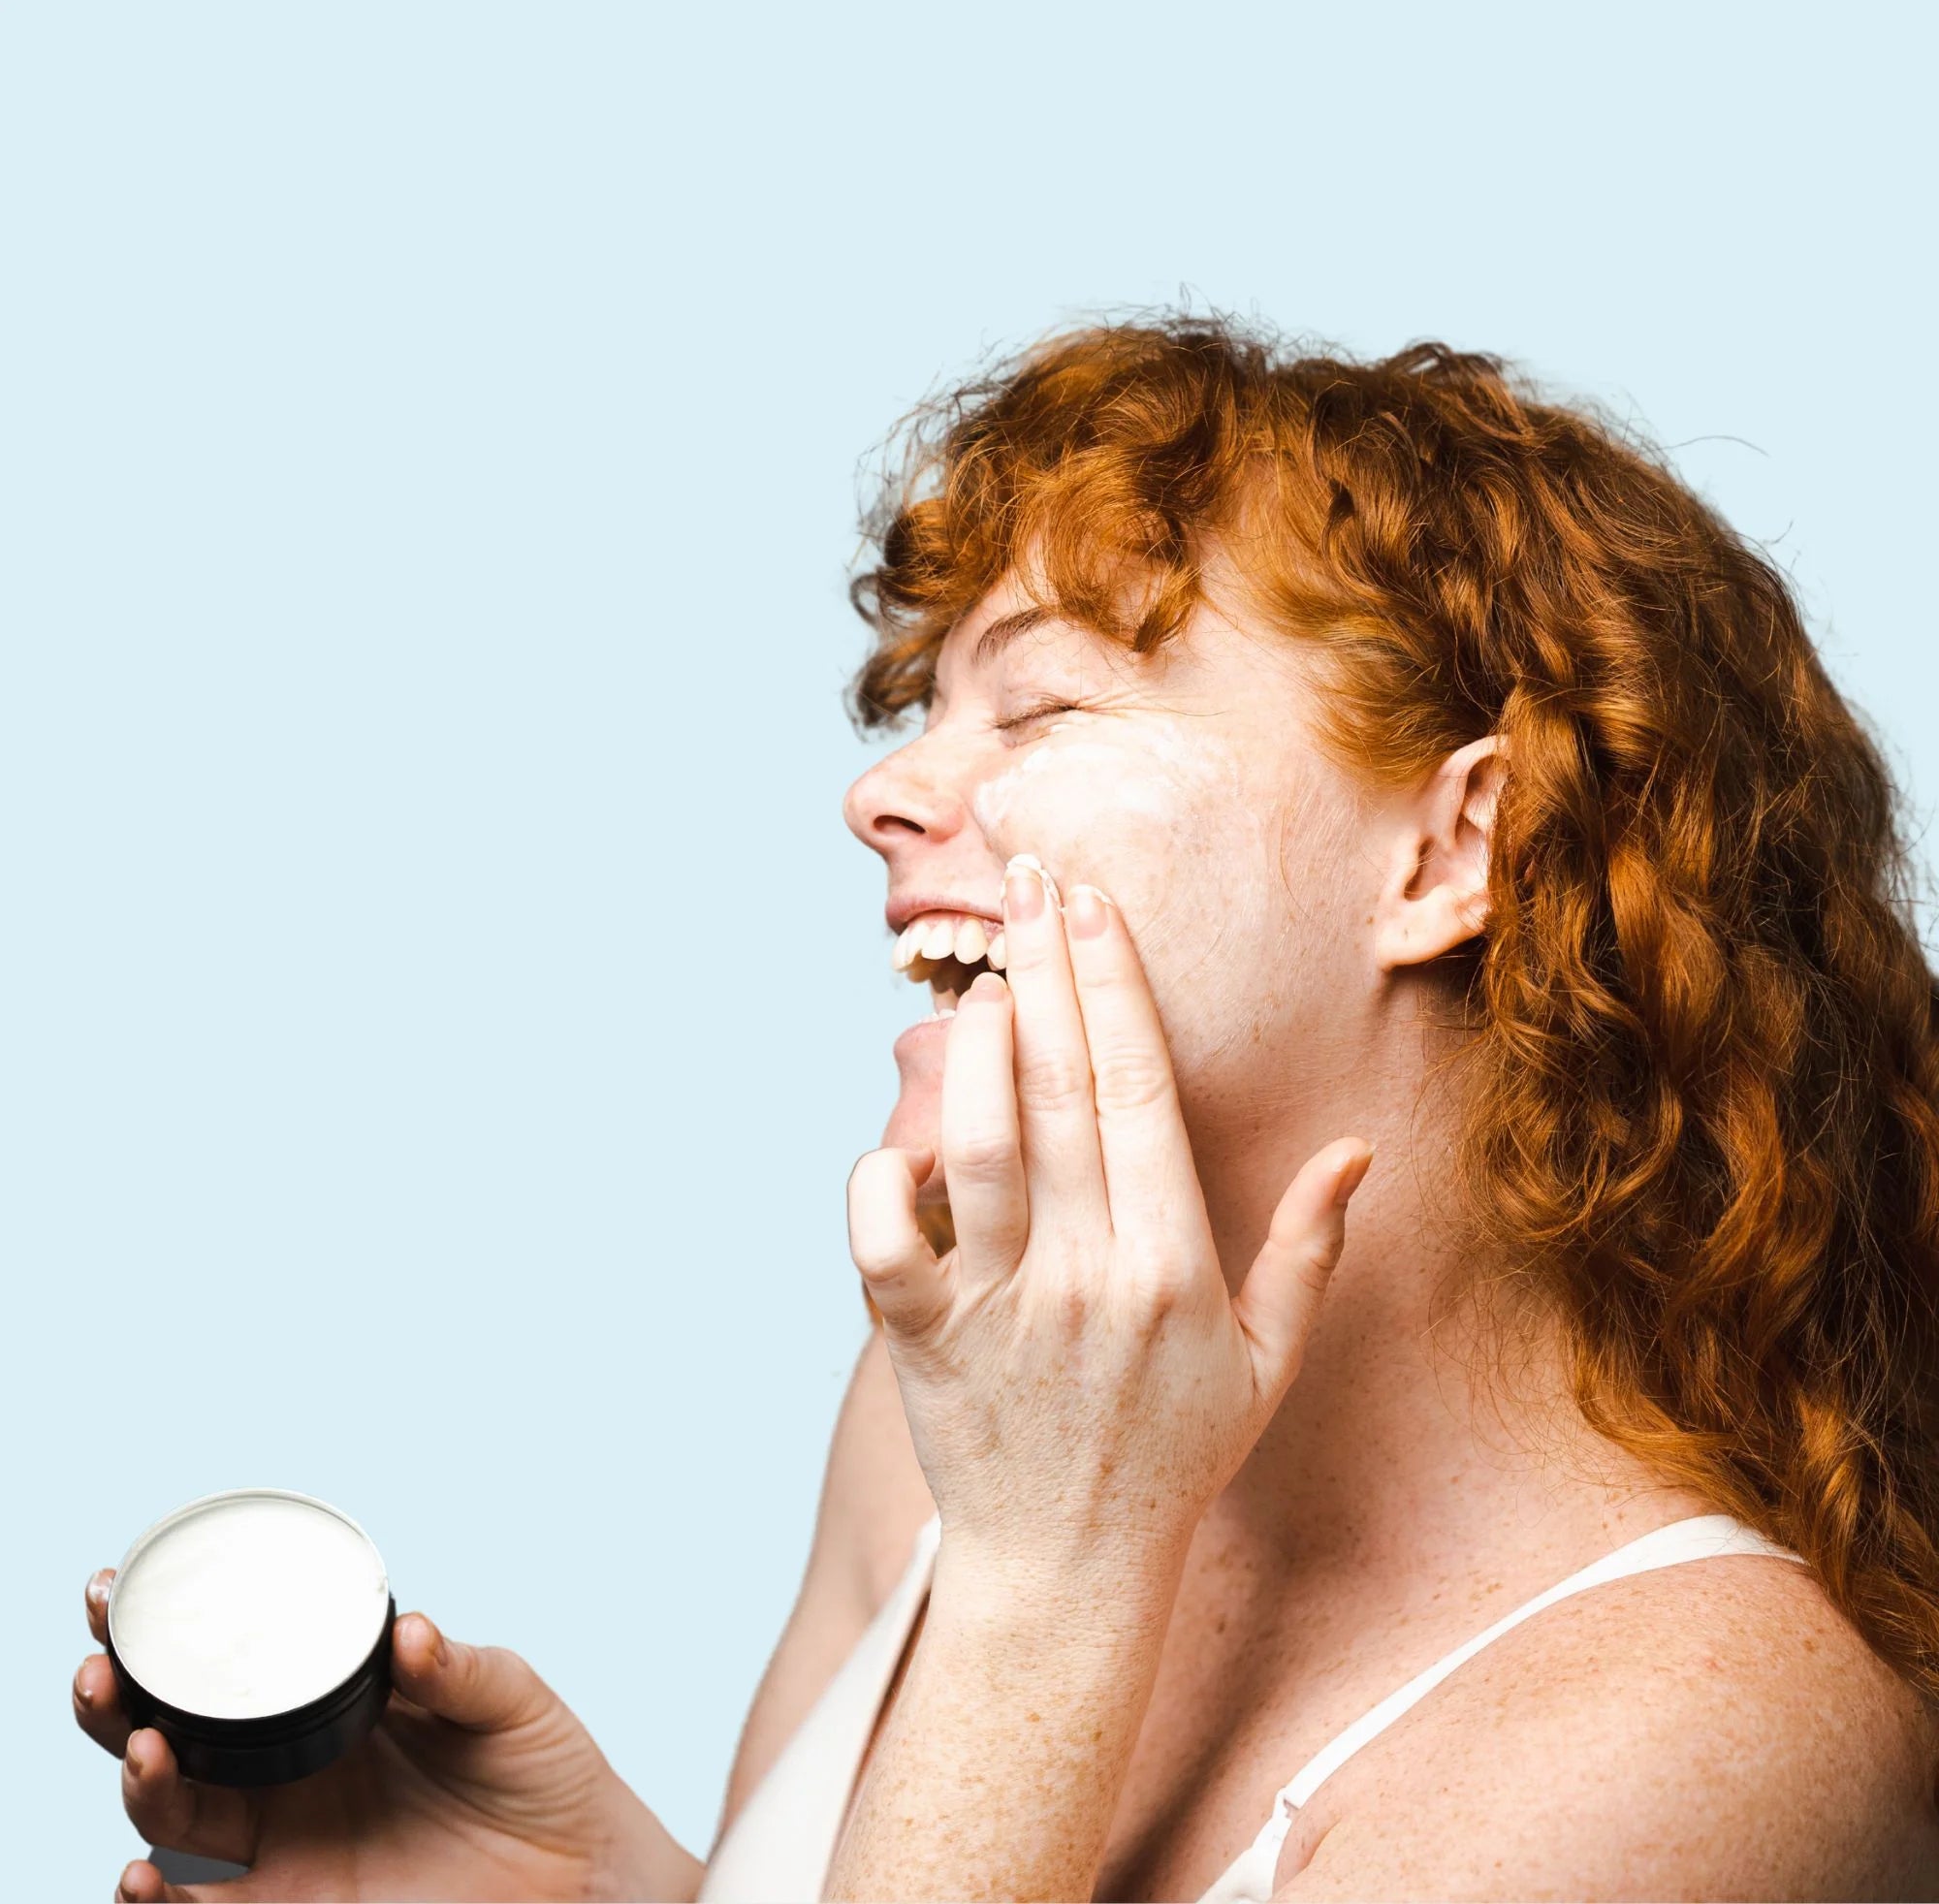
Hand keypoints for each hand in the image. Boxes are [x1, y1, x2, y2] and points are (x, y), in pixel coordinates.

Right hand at [72, 1570, 698, 1902]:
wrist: (581, 1870)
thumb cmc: (544, 1771)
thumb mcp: (509, 1700)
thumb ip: (459, 1669)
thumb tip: (409, 1632)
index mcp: (333, 1704)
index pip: (232, 1664)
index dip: (165, 1632)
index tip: (112, 1593)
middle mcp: (293, 1771)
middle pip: (174, 1734)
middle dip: (117, 1700)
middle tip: (102, 1666)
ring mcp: (288, 1844)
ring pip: (176, 1817)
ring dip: (141, 1784)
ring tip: (142, 1748)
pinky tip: (142, 1879)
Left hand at [848, 853, 1371, 1585]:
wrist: (1067, 1570)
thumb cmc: (1172, 1454)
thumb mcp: (1266, 1363)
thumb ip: (1307, 1252)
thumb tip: (1355, 1153)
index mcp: (1174, 1268)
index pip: (1143, 1095)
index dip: (1120, 989)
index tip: (1099, 906)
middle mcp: (1091, 1277)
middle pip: (1066, 1093)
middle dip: (1049, 971)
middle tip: (1033, 878)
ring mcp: (1004, 1311)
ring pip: (980, 1151)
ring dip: (977, 1052)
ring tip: (982, 978)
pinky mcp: (924, 1345)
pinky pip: (887, 1246)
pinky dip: (882, 1182)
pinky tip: (899, 1137)